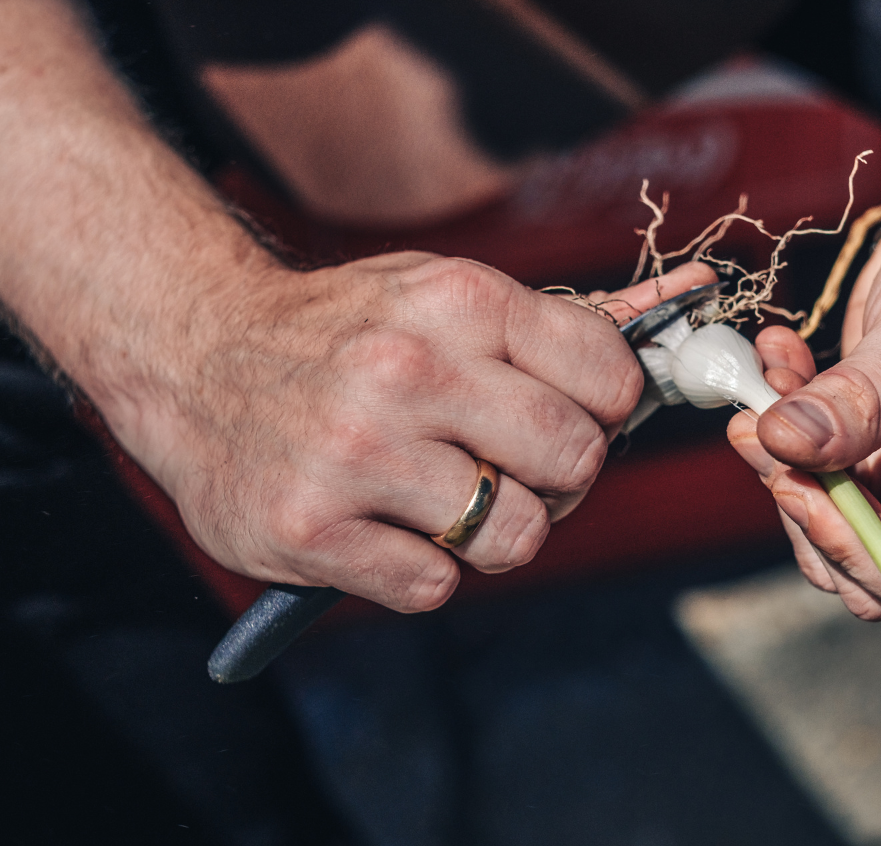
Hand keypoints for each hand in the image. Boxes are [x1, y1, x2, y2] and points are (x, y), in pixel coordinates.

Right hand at [100, 254, 716, 612]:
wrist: (195, 353)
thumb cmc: (344, 329)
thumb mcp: (442, 294)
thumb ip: (559, 323)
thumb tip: (685, 303)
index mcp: (457, 302)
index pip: (608, 376)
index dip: (604, 409)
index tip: (570, 413)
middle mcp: (410, 372)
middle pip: (574, 463)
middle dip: (559, 477)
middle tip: (512, 466)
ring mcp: (357, 454)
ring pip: (514, 537)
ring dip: (493, 531)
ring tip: (446, 499)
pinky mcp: (310, 529)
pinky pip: (435, 588)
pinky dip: (423, 570)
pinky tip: (387, 527)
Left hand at [728, 186, 880, 622]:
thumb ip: (858, 400)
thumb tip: (783, 445)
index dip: (860, 554)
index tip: (795, 486)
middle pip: (879, 570)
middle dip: (808, 504)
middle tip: (757, 426)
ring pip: (840, 528)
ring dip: (788, 464)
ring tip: (764, 386)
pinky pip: (831, 479)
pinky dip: (796, 432)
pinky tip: (780, 367)